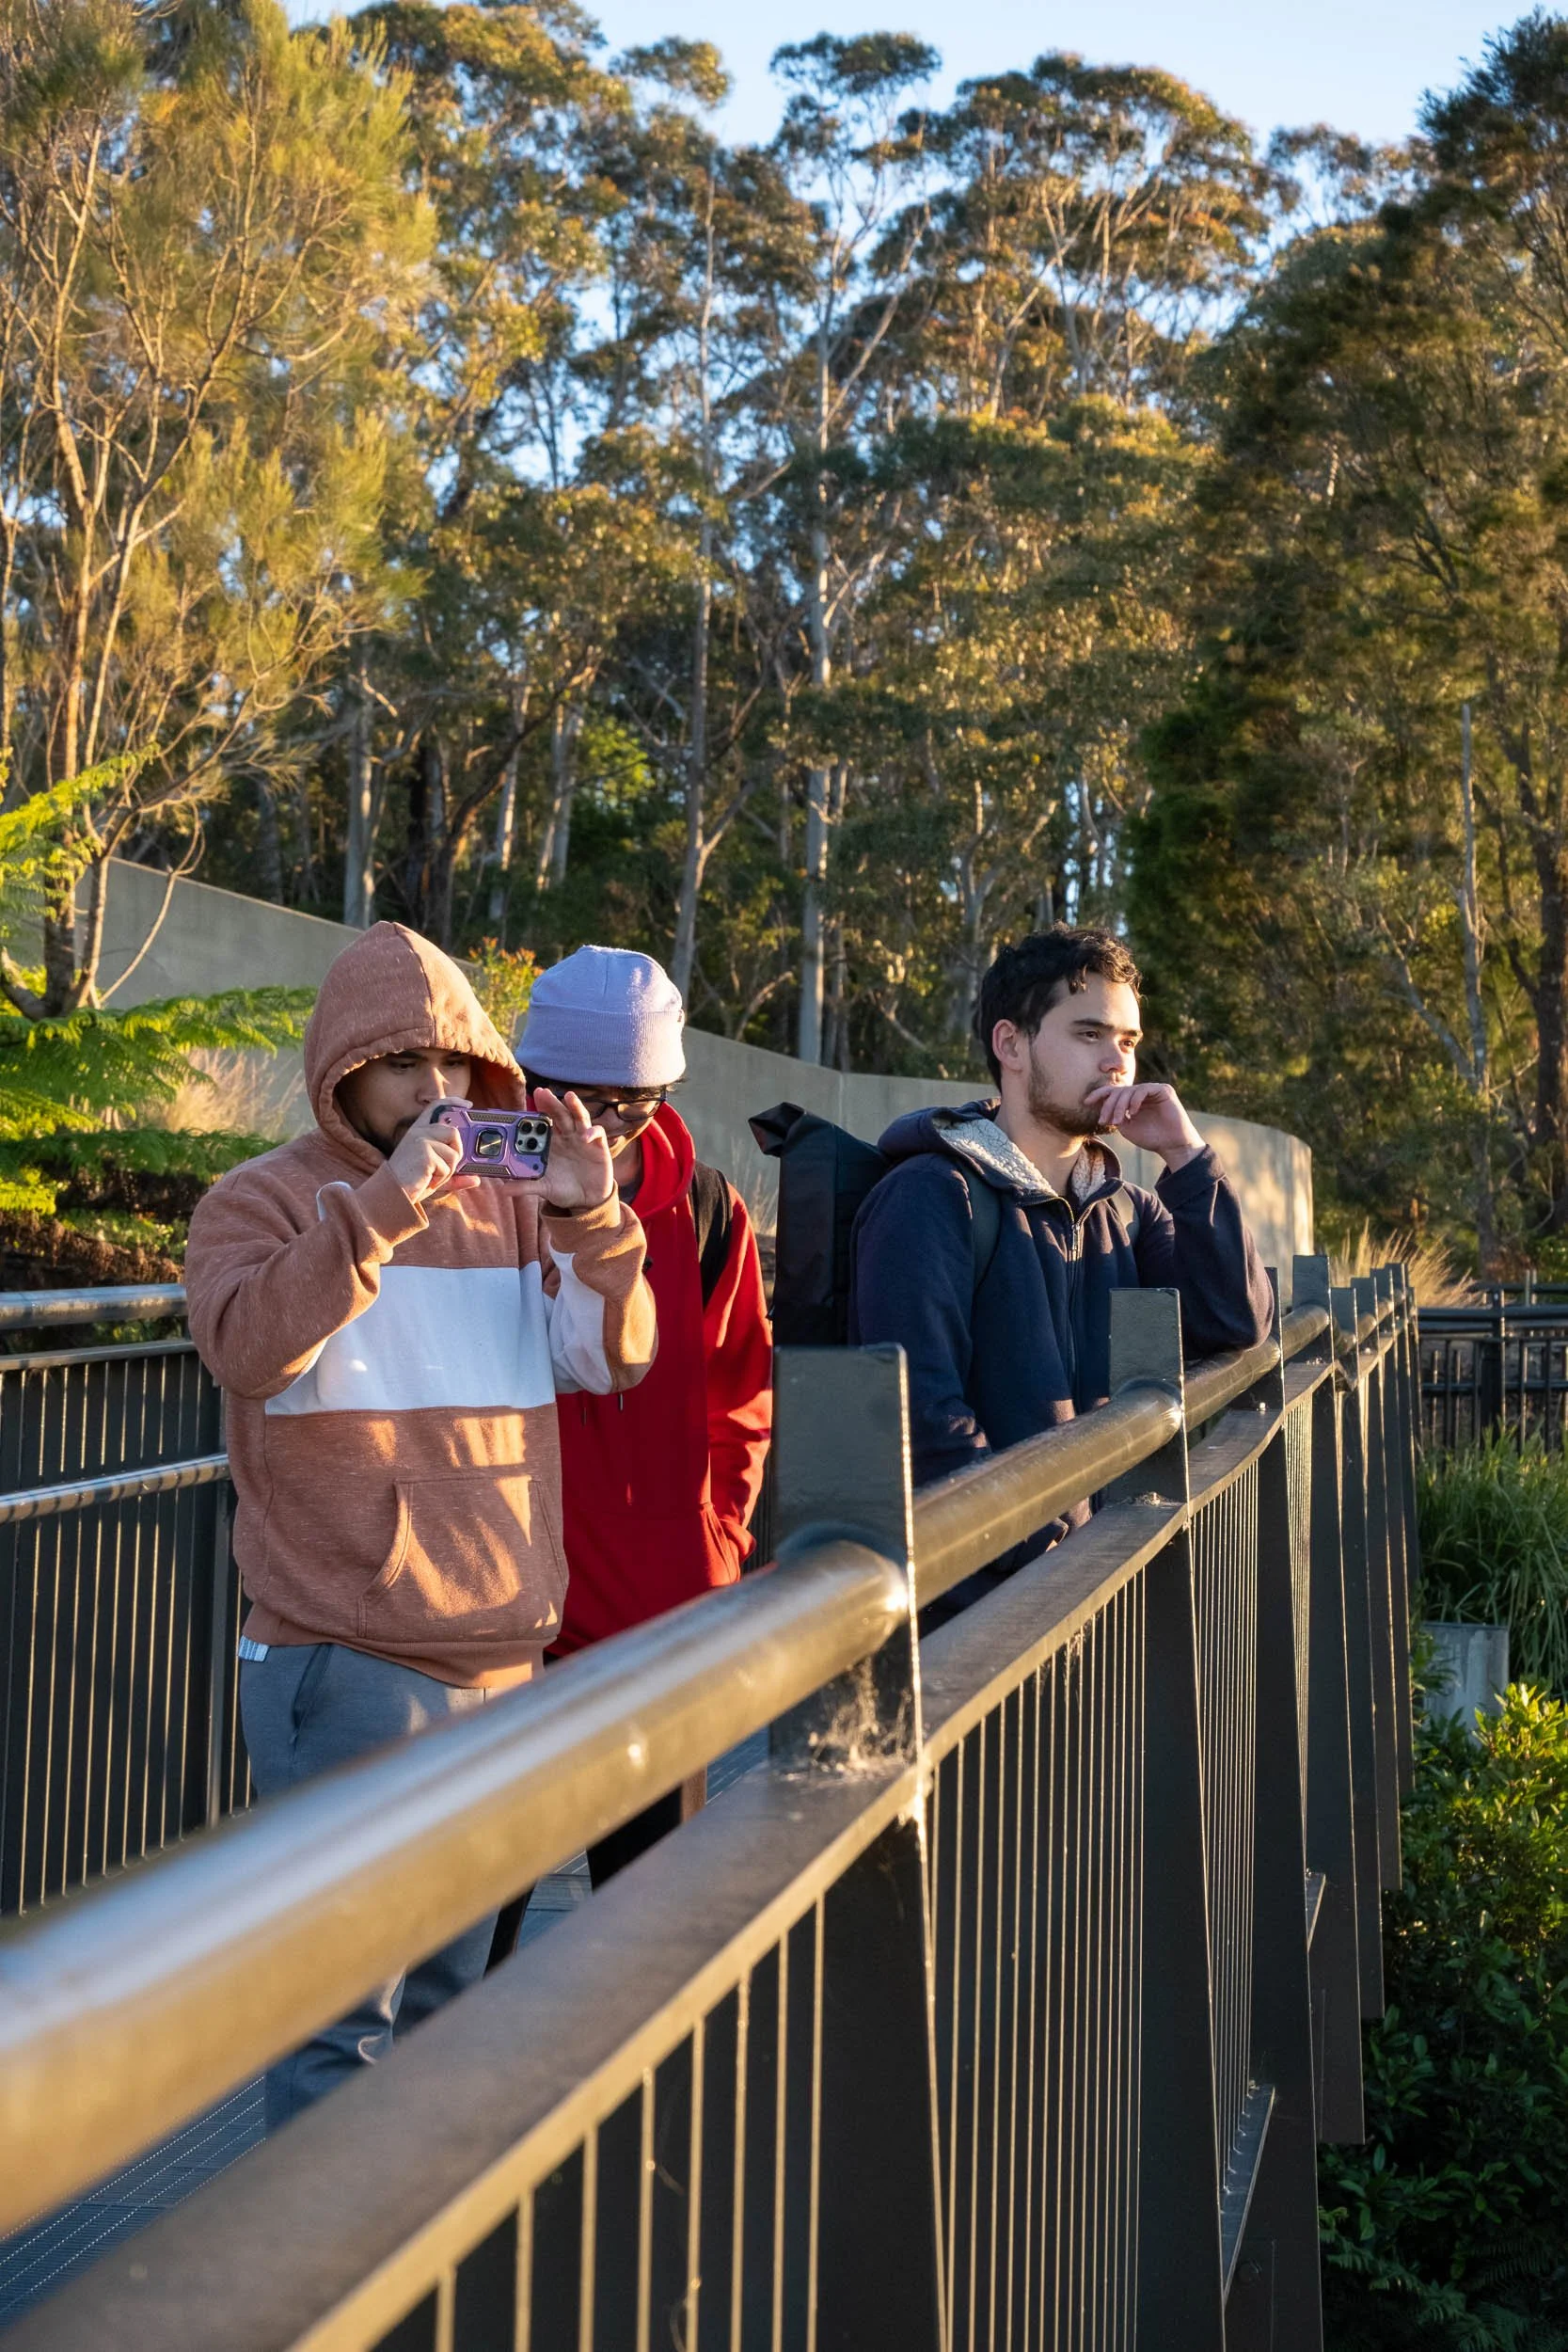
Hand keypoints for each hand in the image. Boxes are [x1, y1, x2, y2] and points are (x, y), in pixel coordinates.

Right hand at [387, 1105, 480, 1205]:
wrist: (391, 1195)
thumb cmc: (410, 1184)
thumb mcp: (436, 1176)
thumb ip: (455, 1176)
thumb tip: (476, 1179)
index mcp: (419, 1131)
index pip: (436, 1107)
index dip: (453, 1102)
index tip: (468, 1105)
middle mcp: (418, 1132)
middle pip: (454, 1132)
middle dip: (457, 1152)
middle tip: (445, 1168)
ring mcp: (420, 1141)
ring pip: (454, 1152)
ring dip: (448, 1170)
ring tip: (432, 1176)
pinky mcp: (424, 1153)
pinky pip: (447, 1166)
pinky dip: (442, 1178)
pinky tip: (427, 1180)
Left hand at [529, 1087, 615, 1212]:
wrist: (585, 1200)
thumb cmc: (563, 1188)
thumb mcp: (543, 1187)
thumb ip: (525, 1186)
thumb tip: (503, 1190)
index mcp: (551, 1142)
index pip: (542, 1122)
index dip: (536, 1111)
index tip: (524, 1104)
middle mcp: (566, 1136)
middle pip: (559, 1114)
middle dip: (551, 1102)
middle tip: (541, 1092)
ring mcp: (582, 1139)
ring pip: (579, 1117)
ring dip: (575, 1106)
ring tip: (569, 1096)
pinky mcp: (598, 1146)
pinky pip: (596, 1133)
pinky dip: (591, 1132)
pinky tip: (585, 1137)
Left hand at [1084, 1081, 1204, 1169]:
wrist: (1172, 1145)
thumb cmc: (1151, 1138)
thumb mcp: (1127, 1128)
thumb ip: (1115, 1116)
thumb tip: (1102, 1108)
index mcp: (1132, 1100)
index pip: (1114, 1091)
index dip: (1099, 1094)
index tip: (1086, 1102)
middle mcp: (1142, 1092)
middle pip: (1119, 1091)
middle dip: (1109, 1105)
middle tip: (1105, 1120)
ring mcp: (1153, 1089)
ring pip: (1129, 1091)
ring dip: (1119, 1106)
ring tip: (1118, 1121)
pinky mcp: (1163, 1090)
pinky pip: (1143, 1090)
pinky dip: (1135, 1101)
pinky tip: (1132, 1113)